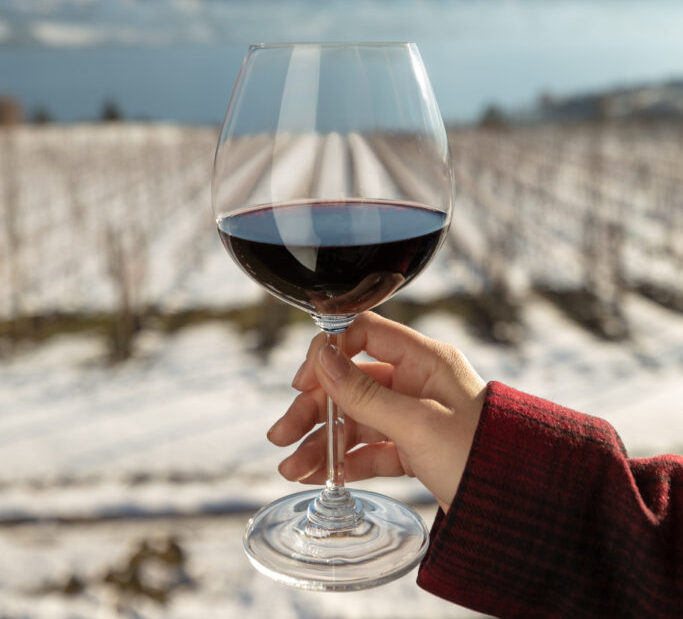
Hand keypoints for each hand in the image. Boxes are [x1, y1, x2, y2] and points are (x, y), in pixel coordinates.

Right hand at [267, 312, 486, 512]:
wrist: (521, 507)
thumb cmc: (481, 454)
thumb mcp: (417, 423)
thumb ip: (365, 394)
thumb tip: (322, 357)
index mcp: (424, 359)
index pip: (365, 334)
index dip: (330, 352)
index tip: (302, 381)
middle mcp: (416, 382)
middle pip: (351, 382)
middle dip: (314, 408)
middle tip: (281, 435)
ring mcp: (414, 416)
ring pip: (355, 419)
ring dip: (321, 441)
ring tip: (291, 468)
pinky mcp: (414, 450)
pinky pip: (369, 448)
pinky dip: (343, 461)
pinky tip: (318, 475)